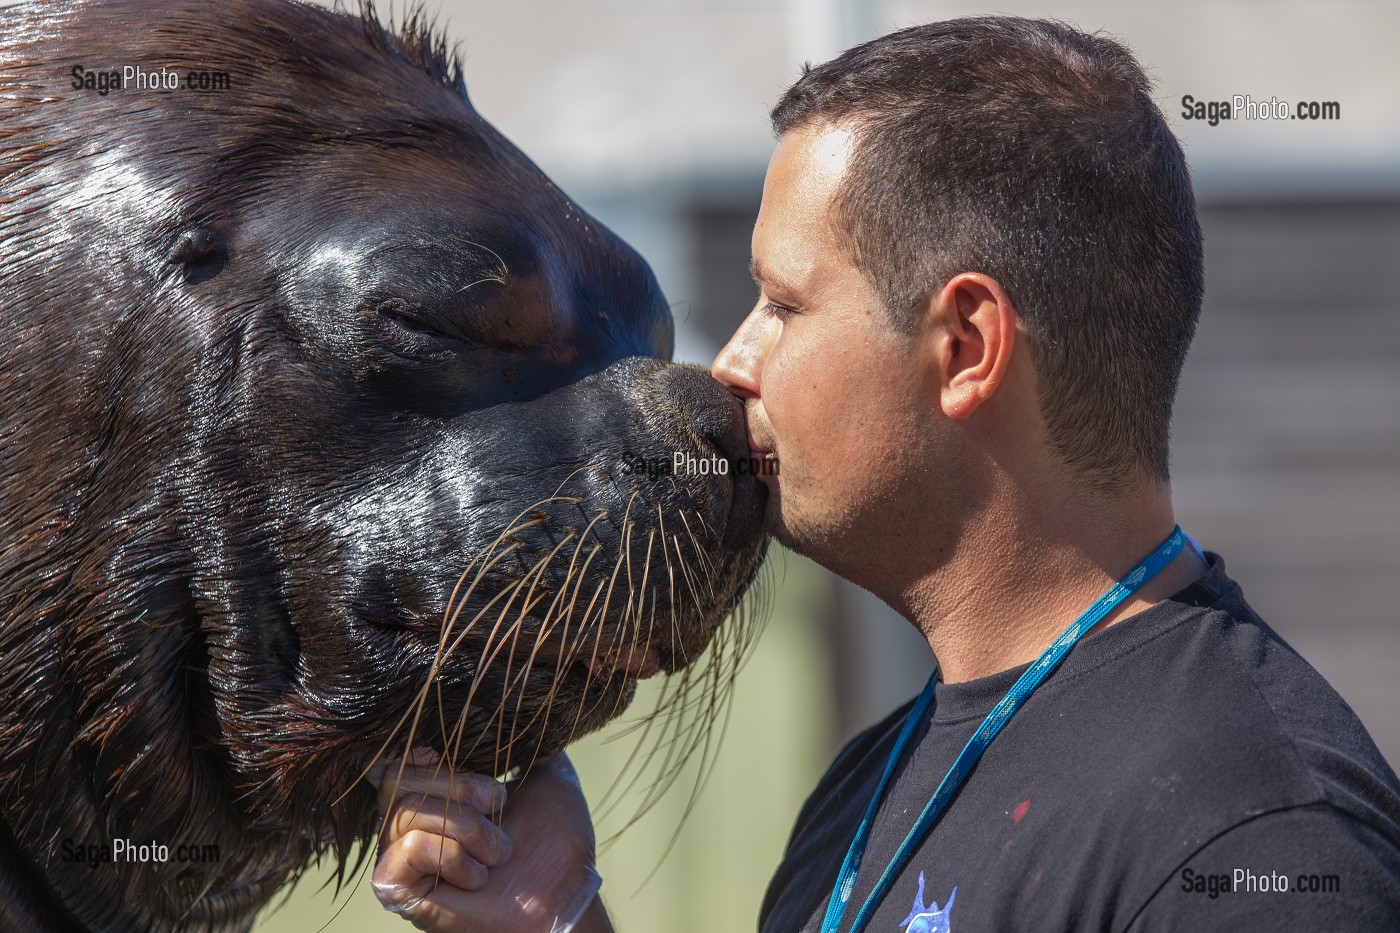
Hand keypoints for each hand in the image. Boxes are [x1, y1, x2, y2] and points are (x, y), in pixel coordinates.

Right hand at [369, 749, 604, 931]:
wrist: (566, 892)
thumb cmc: (556, 841)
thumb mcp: (546, 774)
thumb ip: (530, 740)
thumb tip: (527, 703)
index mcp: (436, 793)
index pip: (400, 753)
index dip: (426, 748)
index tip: (459, 753)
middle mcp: (409, 823)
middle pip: (396, 777)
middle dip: (457, 786)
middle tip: (499, 805)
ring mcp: (401, 857)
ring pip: (404, 811)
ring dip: (466, 827)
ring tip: (499, 851)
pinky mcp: (399, 890)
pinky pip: (404, 849)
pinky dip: (450, 855)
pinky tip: (479, 875)